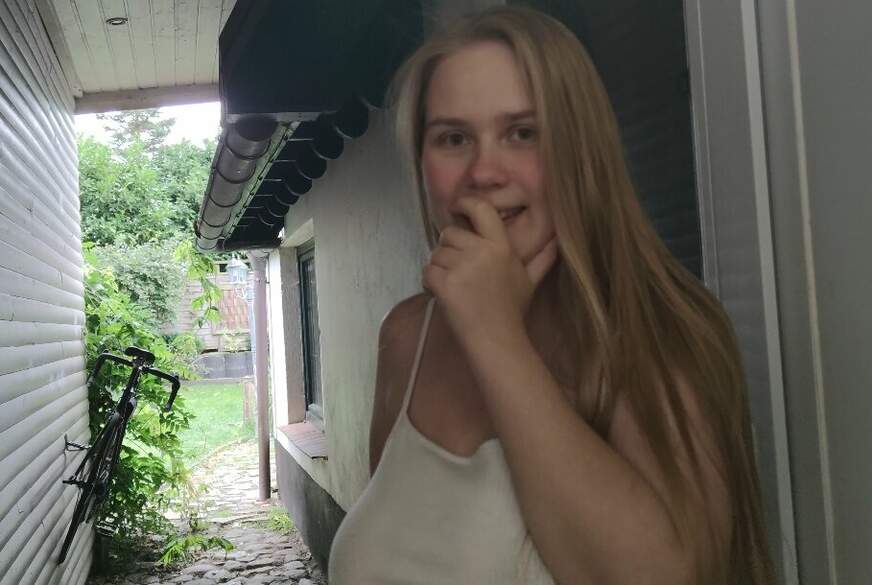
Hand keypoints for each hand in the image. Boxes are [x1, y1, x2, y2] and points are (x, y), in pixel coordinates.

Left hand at [422, 197, 558, 344]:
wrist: (497, 339)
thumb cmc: (511, 310)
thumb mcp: (530, 281)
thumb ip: (541, 259)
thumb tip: (556, 242)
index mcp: (501, 246)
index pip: (481, 209)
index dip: (465, 203)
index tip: (457, 206)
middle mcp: (481, 251)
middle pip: (449, 234)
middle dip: (448, 249)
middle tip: (459, 269)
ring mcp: (462, 267)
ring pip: (436, 254)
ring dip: (440, 268)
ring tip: (455, 286)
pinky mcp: (444, 283)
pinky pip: (427, 271)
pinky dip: (430, 282)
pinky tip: (444, 294)